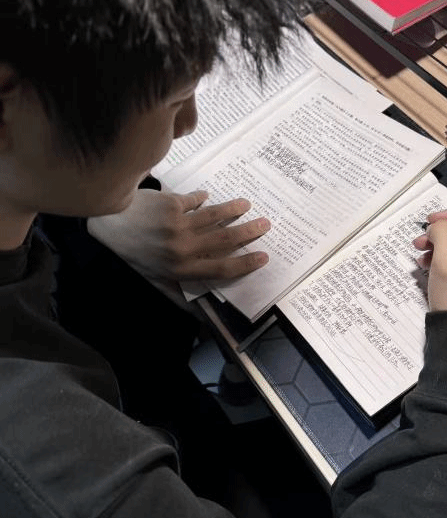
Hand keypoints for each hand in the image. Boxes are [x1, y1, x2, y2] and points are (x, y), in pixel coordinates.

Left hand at [87, 188, 270, 281]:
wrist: (109, 223)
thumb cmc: (133, 254)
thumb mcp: (153, 280)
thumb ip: (178, 296)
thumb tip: (201, 321)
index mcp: (181, 269)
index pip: (221, 268)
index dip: (245, 263)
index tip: (263, 257)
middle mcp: (182, 248)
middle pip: (224, 239)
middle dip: (248, 232)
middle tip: (265, 224)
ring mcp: (178, 224)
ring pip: (214, 215)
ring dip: (233, 209)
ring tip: (246, 205)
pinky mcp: (171, 204)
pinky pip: (194, 199)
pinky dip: (201, 198)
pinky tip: (206, 196)